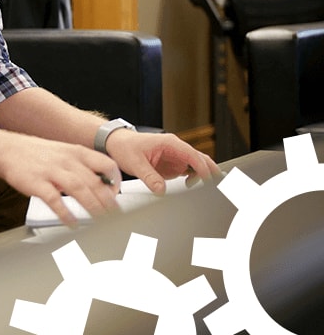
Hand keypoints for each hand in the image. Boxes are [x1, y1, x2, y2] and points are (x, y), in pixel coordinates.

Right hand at [1, 134, 122, 226]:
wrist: (7, 150)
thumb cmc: (38, 154)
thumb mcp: (65, 153)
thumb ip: (84, 167)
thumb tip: (104, 185)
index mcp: (77, 152)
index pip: (107, 165)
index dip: (115, 182)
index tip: (116, 196)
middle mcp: (67, 160)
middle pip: (95, 181)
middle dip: (108, 202)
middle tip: (116, 217)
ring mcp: (51, 171)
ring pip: (79, 189)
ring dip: (93, 207)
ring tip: (101, 222)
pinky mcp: (37, 182)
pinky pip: (54, 199)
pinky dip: (65, 213)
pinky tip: (72, 223)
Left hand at [105, 130, 220, 194]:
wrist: (115, 143)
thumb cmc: (125, 146)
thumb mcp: (135, 163)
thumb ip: (149, 177)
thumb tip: (161, 191)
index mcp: (170, 143)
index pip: (193, 155)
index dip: (202, 168)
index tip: (207, 181)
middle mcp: (176, 149)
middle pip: (200, 159)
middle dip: (211, 171)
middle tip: (217, 187)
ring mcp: (175, 157)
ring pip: (196, 167)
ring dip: (203, 177)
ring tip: (207, 191)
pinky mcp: (172, 166)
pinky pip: (188, 173)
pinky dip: (194, 180)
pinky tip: (193, 189)